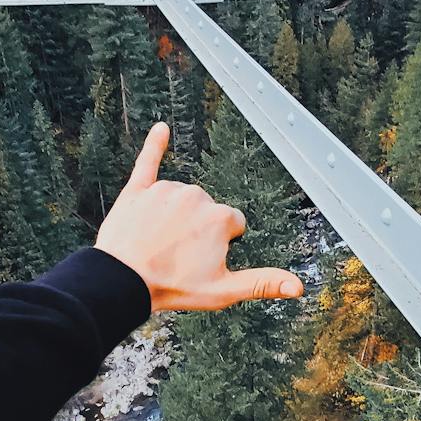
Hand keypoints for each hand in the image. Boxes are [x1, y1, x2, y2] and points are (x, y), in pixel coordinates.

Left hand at [95, 123, 303, 311]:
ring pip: (182, 197)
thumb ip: (263, 283)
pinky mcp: (140, 189)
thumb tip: (297, 286)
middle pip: (207, 209)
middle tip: (179, 255)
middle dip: (198, 229)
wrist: (123, 282)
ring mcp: (167, 191)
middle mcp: (196, 197)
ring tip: (160, 242)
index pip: (234, 224)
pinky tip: (160, 129)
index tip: (205, 258)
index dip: (222, 243)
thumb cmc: (171, 287)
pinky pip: (149, 161)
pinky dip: (155, 145)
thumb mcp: (223, 291)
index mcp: (219, 218)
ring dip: (176, 216)